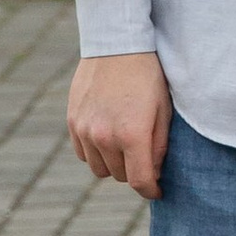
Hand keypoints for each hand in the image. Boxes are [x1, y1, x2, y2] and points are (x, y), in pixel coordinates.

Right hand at [69, 50, 171, 199]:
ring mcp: (84, 130)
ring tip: (126, 146)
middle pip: (120, 176)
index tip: (157, 191)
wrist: (117, 44)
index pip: (140, 181)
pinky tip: (108, 137)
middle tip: (145, 157)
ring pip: (99, 169)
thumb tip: (153, 174)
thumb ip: (159, 146)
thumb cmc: (148, 76)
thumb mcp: (163, 109)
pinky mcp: (72, 121)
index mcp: (132, 135)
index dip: (151, 191)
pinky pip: (83, 153)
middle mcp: (104, 136)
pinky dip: (95, 152)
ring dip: (113, 164)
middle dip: (134, 172)